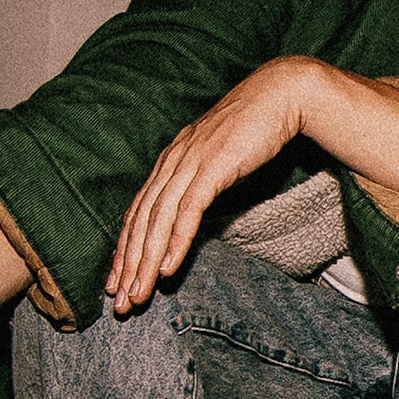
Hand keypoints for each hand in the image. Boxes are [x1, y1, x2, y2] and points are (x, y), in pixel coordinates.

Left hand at [107, 57, 322, 312]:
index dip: (125, 250)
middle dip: (128, 266)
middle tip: (122, 303)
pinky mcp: (212, 167)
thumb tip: (194, 207)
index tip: (118, 282)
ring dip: (145, 262)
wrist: (281, 94)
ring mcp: (190, 164)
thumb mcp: (220, 156)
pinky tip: (168, 268)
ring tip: (139, 294)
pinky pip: (188, 211)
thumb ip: (203, 178)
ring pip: (158, 222)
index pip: (138, 212)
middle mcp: (172, 162)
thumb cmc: (255, 127)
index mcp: (170, 161)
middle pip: (141, 222)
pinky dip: (175, 241)